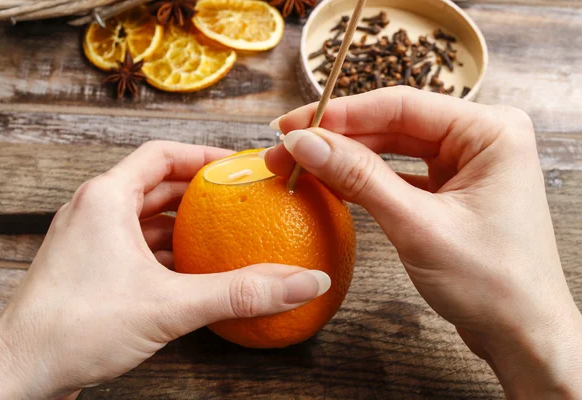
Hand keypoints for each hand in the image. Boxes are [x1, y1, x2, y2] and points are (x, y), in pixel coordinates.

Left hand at [0, 141, 330, 399]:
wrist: (19, 374)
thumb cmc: (75, 329)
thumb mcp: (171, 306)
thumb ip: (241, 293)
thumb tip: (303, 283)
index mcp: (106, 198)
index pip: (162, 154)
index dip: (203, 155)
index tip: (238, 166)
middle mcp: (94, 211)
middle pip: (156, 183)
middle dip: (199, 191)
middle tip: (238, 198)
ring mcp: (90, 241)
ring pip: (146, 217)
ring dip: (183, 223)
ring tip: (223, 233)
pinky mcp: (90, 269)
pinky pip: (137, 246)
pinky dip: (167, 251)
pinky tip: (192, 270)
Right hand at [265, 87, 581, 397]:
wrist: (522, 335)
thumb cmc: (492, 284)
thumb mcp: (418, 226)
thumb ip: (360, 178)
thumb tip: (307, 143)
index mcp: (489, 131)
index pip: (401, 106)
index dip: (341, 115)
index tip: (293, 125)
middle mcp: (479, 139)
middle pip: (393, 124)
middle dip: (337, 138)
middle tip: (286, 148)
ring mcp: (464, 165)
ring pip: (392, 149)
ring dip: (346, 158)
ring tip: (300, 164)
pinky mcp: (449, 191)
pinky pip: (398, 175)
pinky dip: (364, 180)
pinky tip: (331, 182)